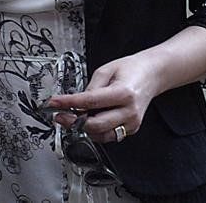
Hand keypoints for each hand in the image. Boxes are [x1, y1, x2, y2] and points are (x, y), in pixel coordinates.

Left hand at [45, 53, 161, 142]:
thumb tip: (76, 103)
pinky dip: (95, 131)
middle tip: (60, 115)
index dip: (68, 103)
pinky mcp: (131, 129)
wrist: (151, 75)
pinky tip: (88, 121)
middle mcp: (129, 111)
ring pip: (101, 135)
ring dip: (83, 129)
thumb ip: (90, 88)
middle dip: (73, 121)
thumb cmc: (131, 70)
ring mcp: (132, 123)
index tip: (54, 103)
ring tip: (72, 118)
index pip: (90, 102)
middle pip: (95, 125)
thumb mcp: (105, 70)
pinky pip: (109, 135)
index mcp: (124, 93)